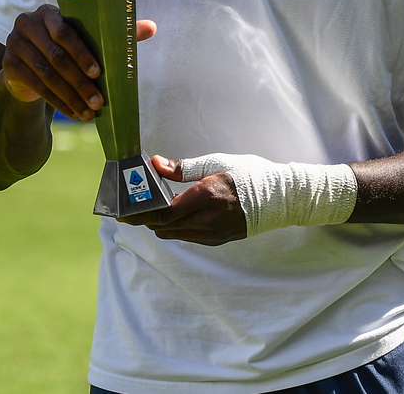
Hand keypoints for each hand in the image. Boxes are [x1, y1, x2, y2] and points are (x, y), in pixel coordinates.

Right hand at [1, 4, 155, 120]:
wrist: (27, 64)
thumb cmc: (64, 47)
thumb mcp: (86, 38)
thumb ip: (114, 32)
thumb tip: (152, 27)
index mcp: (48, 12)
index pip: (65, 31)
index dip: (82, 53)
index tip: (99, 72)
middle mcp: (27, 24)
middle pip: (56, 57)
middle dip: (80, 82)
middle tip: (99, 101)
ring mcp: (15, 44)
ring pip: (47, 75)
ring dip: (71, 97)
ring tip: (90, 111)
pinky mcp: (9, 66)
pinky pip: (37, 87)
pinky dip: (58, 103)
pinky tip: (74, 114)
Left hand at [118, 155, 247, 245]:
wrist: (280, 197)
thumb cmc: (249, 175)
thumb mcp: (215, 163)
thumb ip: (183, 168)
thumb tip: (156, 163)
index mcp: (205, 197)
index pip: (163, 214)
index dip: (139, 214)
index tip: (123, 212)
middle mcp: (207, 221)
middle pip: (163, 227)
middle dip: (146, 218)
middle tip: (133, 207)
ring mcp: (213, 234)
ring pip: (174, 234)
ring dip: (160, 224)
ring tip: (154, 208)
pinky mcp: (218, 239)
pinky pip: (188, 236)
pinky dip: (176, 227)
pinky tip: (176, 214)